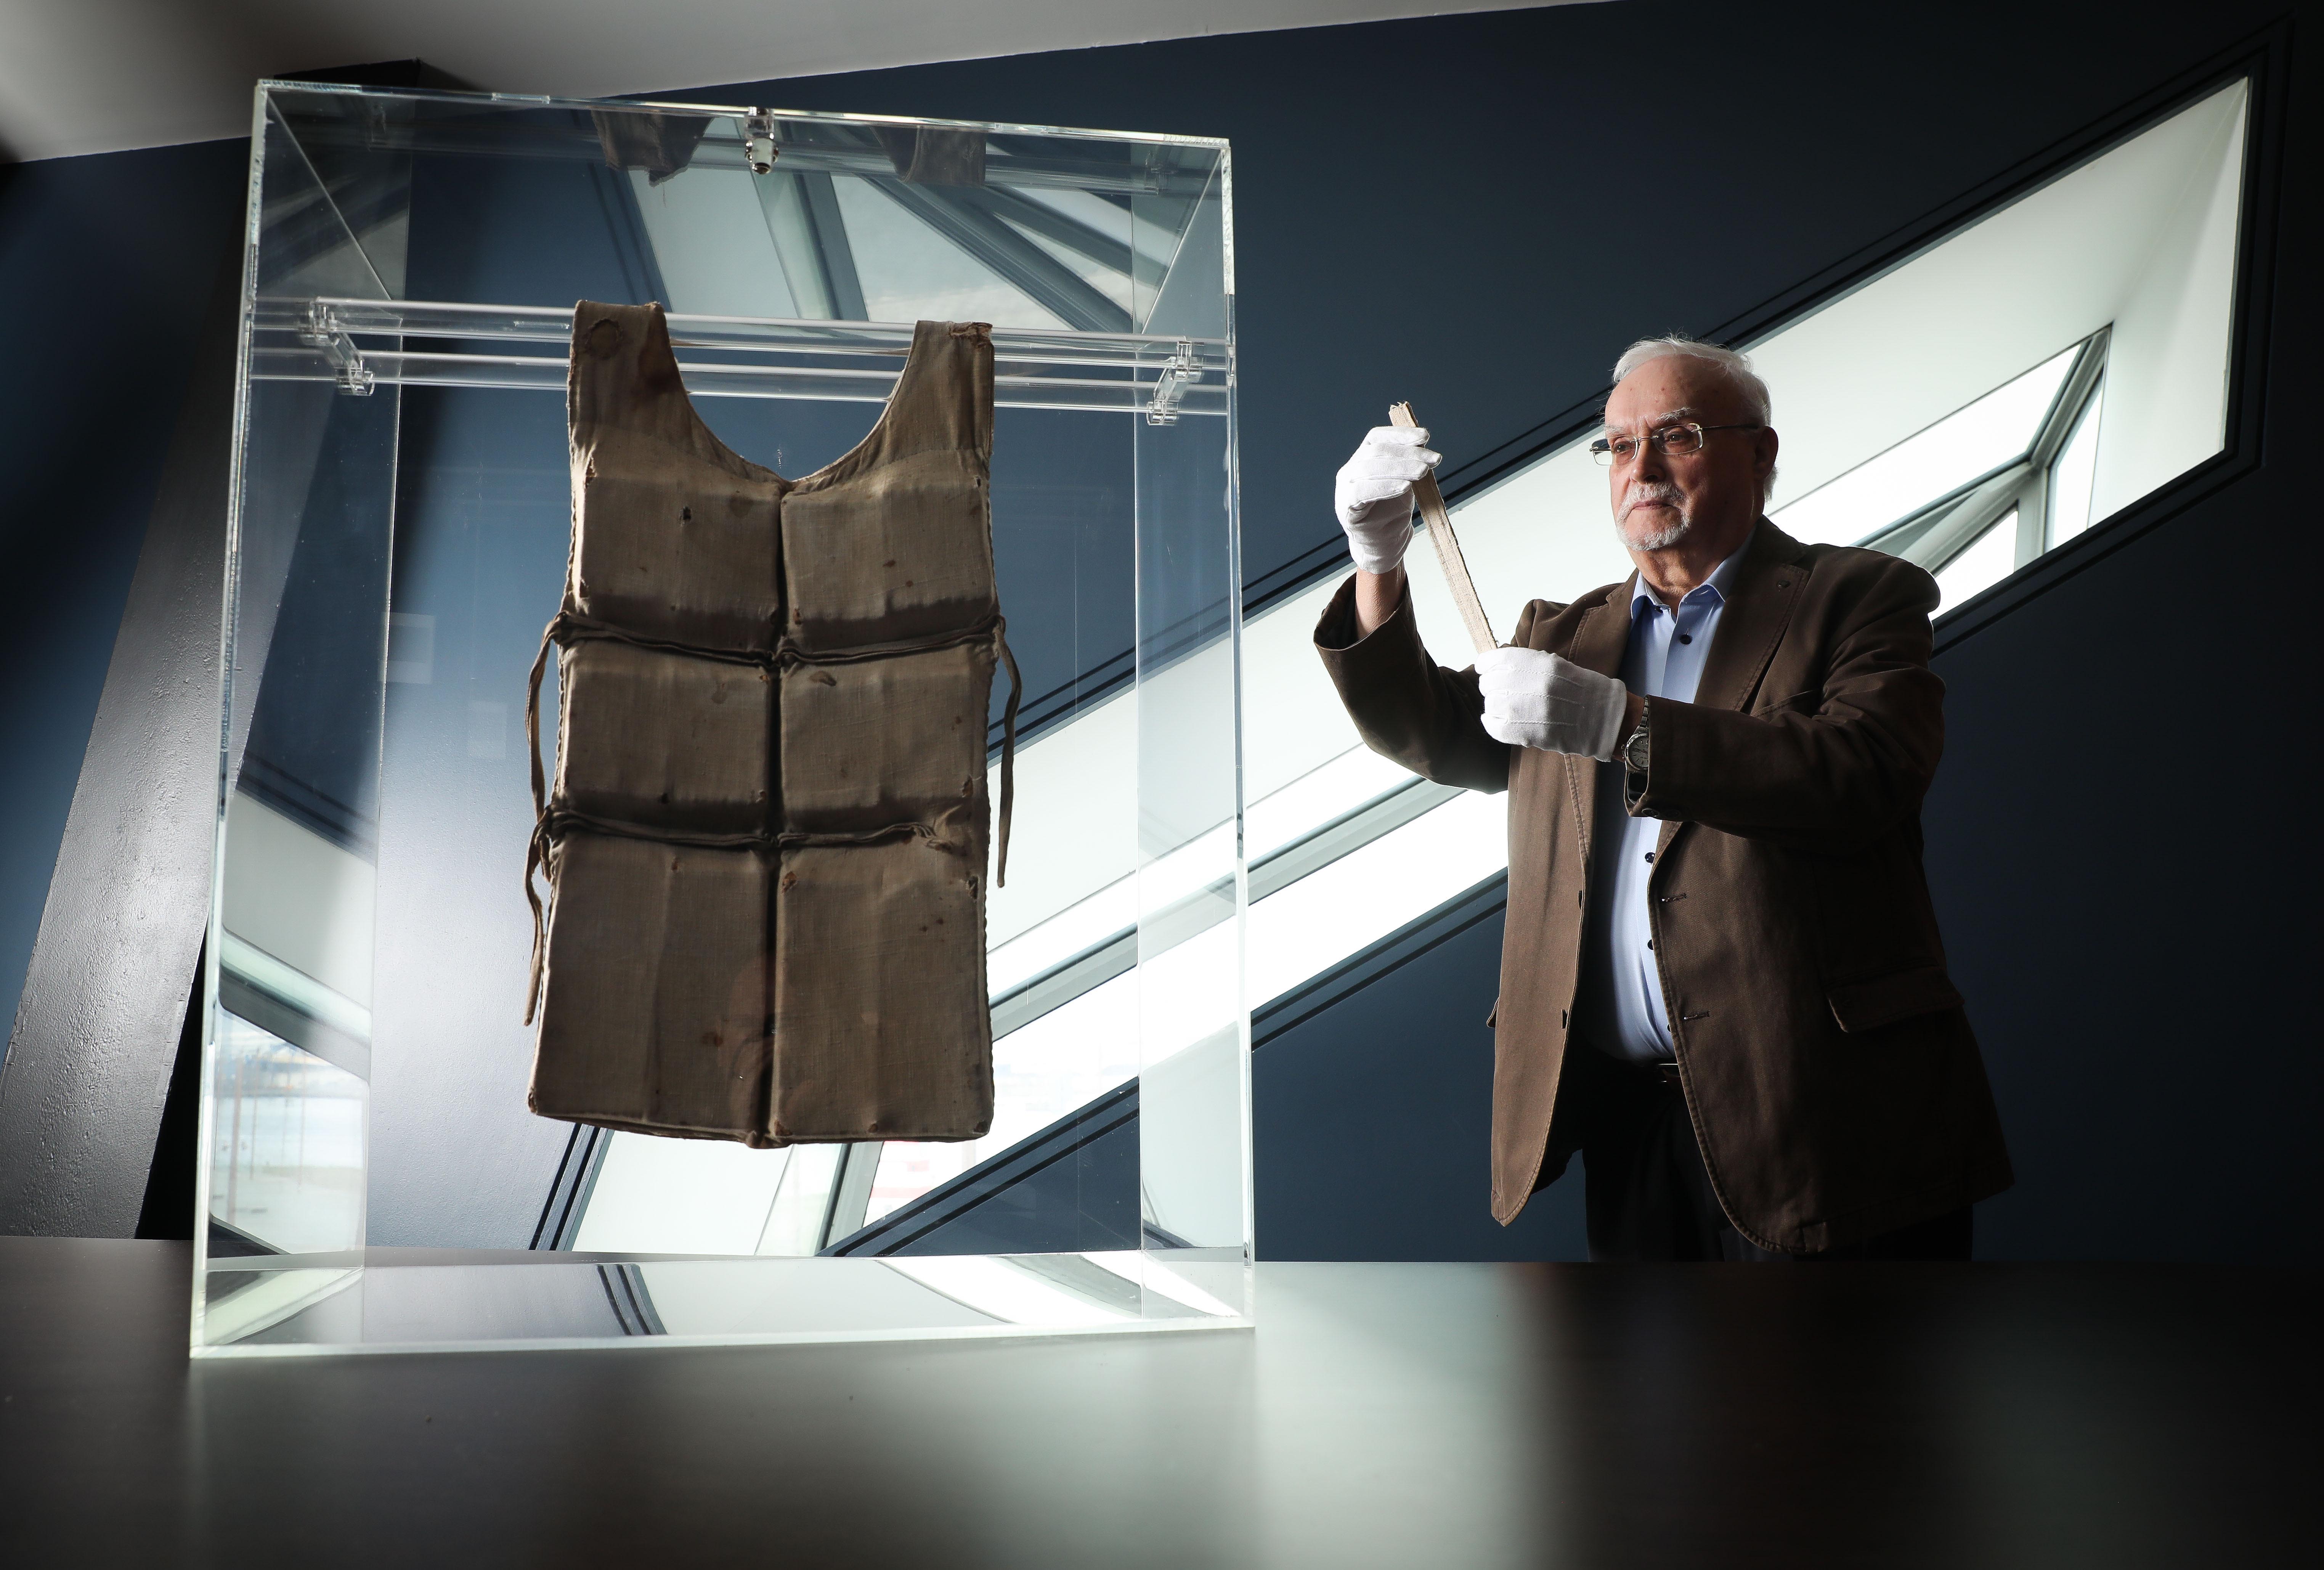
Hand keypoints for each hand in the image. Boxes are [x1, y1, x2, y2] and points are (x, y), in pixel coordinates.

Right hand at [1334, 425, 1438, 575]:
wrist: (1383, 544)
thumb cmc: (1392, 512)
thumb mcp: (1403, 481)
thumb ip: (1407, 463)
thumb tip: (1423, 444)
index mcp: (1361, 458)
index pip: (1377, 437)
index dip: (1401, 434)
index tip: (1425, 436)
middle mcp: (1350, 470)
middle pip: (1377, 451)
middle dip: (1408, 453)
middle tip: (1433, 459)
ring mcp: (1344, 489)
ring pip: (1369, 468)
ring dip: (1400, 468)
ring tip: (1423, 472)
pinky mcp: (1346, 509)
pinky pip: (1362, 492)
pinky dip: (1385, 487)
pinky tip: (1404, 487)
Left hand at [1475, 646, 1629, 758]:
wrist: (1601, 717)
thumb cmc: (1579, 689)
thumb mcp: (1554, 665)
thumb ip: (1525, 664)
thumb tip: (1496, 666)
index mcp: (1535, 663)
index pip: (1494, 660)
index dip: (1487, 666)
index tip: (1486, 669)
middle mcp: (1527, 683)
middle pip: (1489, 683)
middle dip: (1492, 686)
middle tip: (1502, 691)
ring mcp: (1523, 709)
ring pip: (1490, 704)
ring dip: (1494, 704)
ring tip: (1507, 707)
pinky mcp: (1523, 732)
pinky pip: (1493, 726)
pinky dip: (1490, 723)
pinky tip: (1495, 720)